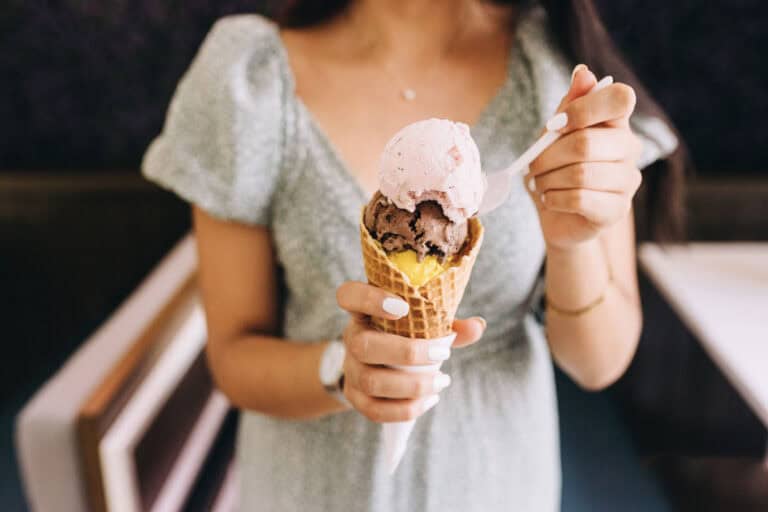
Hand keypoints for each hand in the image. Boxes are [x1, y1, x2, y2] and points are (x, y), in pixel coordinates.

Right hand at [336, 281, 484, 422]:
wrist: (376, 364)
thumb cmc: (404, 335)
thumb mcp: (422, 323)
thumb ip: (447, 322)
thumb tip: (477, 326)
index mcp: (363, 310)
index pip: (349, 295)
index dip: (368, 299)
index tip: (402, 307)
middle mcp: (351, 337)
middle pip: (363, 346)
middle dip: (408, 352)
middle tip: (443, 354)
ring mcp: (349, 369)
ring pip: (371, 381)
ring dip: (413, 386)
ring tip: (442, 382)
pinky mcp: (354, 396)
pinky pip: (375, 410)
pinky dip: (406, 409)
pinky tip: (429, 400)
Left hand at [527, 65, 642, 250]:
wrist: (559, 217)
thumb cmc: (557, 169)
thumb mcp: (554, 134)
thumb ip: (569, 105)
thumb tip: (583, 72)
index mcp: (617, 122)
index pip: (621, 98)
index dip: (583, 108)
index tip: (555, 125)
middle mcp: (630, 148)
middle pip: (586, 143)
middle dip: (547, 156)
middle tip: (533, 166)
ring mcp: (628, 180)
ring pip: (580, 174)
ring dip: (547, 180)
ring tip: (540, 184)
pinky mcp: (616, 210)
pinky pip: (579, 199)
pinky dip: (553, 198)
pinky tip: (550, 199)